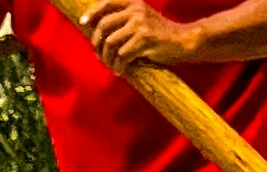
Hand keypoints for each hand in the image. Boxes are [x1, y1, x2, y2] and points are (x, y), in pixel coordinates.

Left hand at [79, 0, 193, 67]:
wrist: (183, 42)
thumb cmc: (160, 35)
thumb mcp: (142, 19)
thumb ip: (123, 21)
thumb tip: (97, 34)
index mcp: (133, 2)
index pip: (106, 2)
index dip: (92, 12)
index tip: (84, 24)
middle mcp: (135, 10)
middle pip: (104, 26)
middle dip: (97, 44)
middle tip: (100, 56)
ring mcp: (139, 24)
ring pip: (110, 43)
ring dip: (107, 59)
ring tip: (112, 66)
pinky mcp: (144, 40)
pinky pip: (122, 55)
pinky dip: (119, 66)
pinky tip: (121, 71)